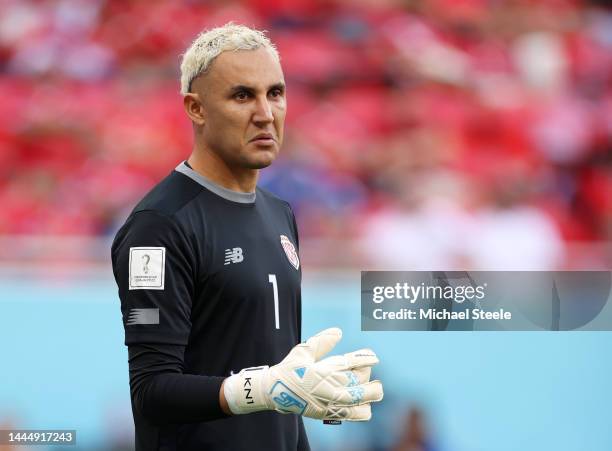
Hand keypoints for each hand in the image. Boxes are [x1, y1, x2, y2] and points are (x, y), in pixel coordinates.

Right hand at [223, 328, 383, 420]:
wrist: (275, 392)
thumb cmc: (291, 369)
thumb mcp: (304, 351)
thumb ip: (322, 342)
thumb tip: (338, 331)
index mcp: (323, 369)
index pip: (349, 362)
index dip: (364, 359)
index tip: (374, 357)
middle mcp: (328, 386)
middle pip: (357, 382)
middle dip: (368, 377)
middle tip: (372, 374)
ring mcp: (329, 402)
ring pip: (356, 399)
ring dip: (369, 395)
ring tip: (377, 391)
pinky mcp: (327, 413)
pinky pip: (350, 415)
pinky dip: (361, 412)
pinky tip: (367, 407)